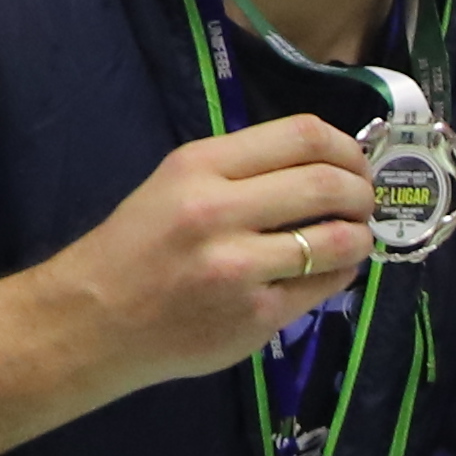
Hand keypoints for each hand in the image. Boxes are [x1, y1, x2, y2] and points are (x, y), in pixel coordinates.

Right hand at [46, 119, 377, 391]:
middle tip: (363, 203)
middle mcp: (219, 212)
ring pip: (339, 240)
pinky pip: (324, 286)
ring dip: (360, 236)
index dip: (348, 148)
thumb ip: (243, 170)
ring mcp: (239, 268)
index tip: (356, 163)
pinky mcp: (256, 316)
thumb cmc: (137, 248)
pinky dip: (340, 274)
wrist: (92, 320)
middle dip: (363, 192)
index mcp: (199, 167)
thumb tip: (328, 164)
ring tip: (354, 237)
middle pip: (329, 185)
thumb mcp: (175, 184)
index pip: (302, 136)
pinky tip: (328, 271)